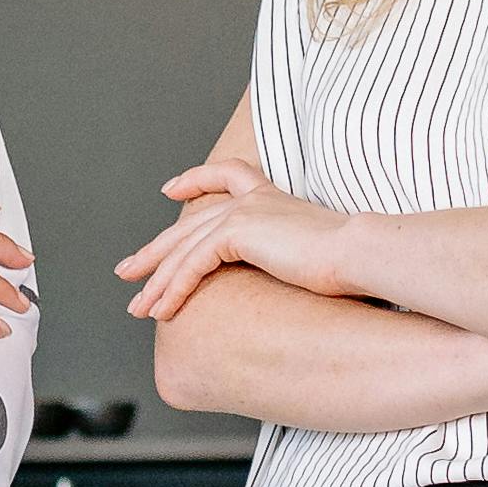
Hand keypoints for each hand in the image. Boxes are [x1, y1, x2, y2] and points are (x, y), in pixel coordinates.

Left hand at [116, 142, 367, 321]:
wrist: (360, 255)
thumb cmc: (350, 264)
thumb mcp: (313, 256)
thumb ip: (293, 257)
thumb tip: (294, 279)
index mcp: (272, 197)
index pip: (226, 176)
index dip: (194, 179)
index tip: (169, 189)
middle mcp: (253, 199)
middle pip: (189, 223)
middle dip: (155, 250)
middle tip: (127, 271)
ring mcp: (244, 212)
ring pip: (184, 248)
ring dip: (158, 281)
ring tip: (138, 307)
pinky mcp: (237, 232)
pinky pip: (192, 264)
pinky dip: (174, 289)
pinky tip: (162, 310)